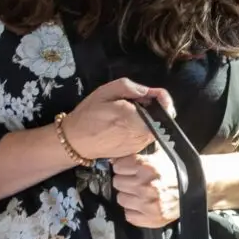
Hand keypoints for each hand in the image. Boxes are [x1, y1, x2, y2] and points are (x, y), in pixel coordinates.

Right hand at [58, 78, 173, 162]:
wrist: (75, 141)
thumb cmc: (88, 115)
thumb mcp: (105, 91)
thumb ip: (130, 87)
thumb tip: (148, 91)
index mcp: (133, 118)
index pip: (163, 108)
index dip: (162, 98)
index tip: (152, 94)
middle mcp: (139, 135)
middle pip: (161, 118)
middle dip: (154, 107)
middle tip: (137, 101)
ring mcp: (138, 145)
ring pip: (155, 128)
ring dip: (148, 118)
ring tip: (130, 113)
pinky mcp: (135, 151)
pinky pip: (146, 136)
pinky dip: (142, 128)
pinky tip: (127, 124)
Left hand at [113, 148, 179, 229]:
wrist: (197, 187)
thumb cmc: (177, 170)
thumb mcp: (160, 154)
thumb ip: (139, 152)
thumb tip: (115, 155)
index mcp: (148, 167)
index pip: (119, 166)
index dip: (122, 166)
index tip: (126, 168)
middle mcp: (147, 186)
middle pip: (117, 182)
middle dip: (124, 180)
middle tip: (133, 180)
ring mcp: (149, 204)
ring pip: (121, 199)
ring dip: (127, 195)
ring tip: (138, 192)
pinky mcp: (152, 218)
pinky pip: (129, 215)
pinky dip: (133, 210)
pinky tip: (142, 204)